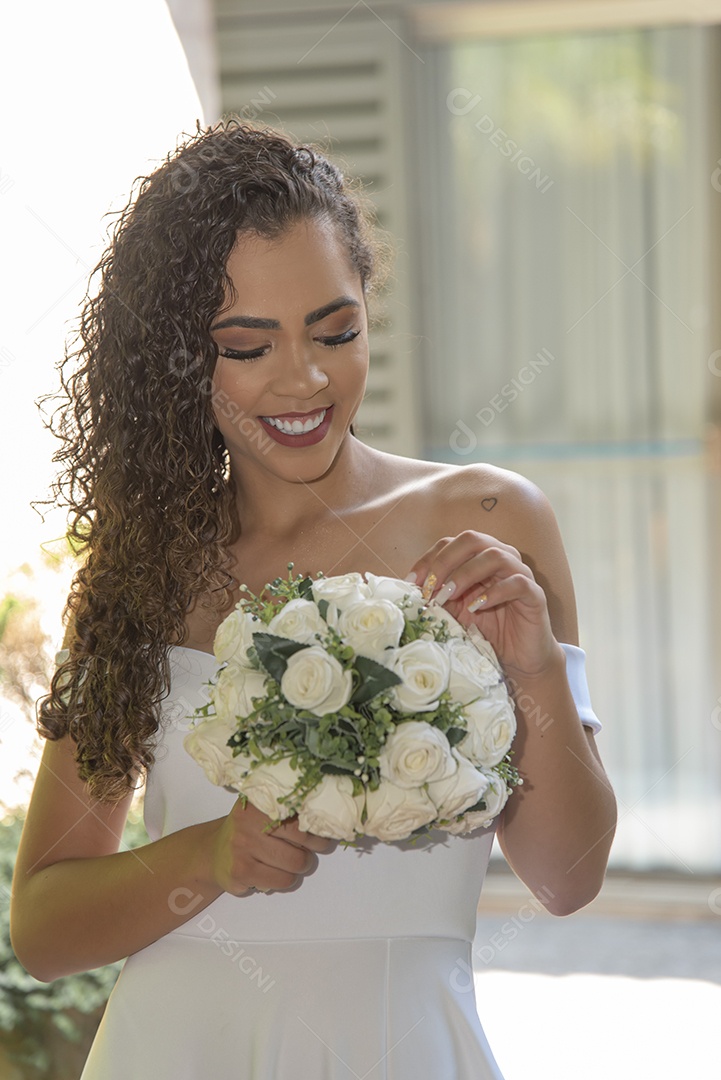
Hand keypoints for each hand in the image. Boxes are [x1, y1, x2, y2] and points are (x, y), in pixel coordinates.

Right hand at [210, 798, 334, 896]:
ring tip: (290, 861)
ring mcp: (242, 849)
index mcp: (259, 804)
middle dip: (311, 851)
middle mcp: (248, 824)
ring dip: (299, 867)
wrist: (213, 853)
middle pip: (301, 842)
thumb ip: (288, 810)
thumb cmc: (248, 830)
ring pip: (294, 865)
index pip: (300, 817)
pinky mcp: (240, 873)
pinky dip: (284, 879)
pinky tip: (274, 871)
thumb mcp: (262, 811)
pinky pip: (281, 881)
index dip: (316, 829)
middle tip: (308, 851)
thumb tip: (326, 818)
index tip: (323, 833)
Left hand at [407, 530, 561, 678]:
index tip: (411, 582)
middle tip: (431, 588)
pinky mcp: (535, 595)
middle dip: (445, 561)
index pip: (451, 543)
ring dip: (466, 575)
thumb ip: (437, 596)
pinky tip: (476, 607)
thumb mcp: (454, 611)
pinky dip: (494, 593)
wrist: (518, 659)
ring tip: (450, 597)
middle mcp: (501, 558)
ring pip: (495, 555)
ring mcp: (520, 574)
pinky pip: (518, 583)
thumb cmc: (486, 630)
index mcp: (479, 557)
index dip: (429, 559)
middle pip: (472, 539)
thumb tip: (409, 589)